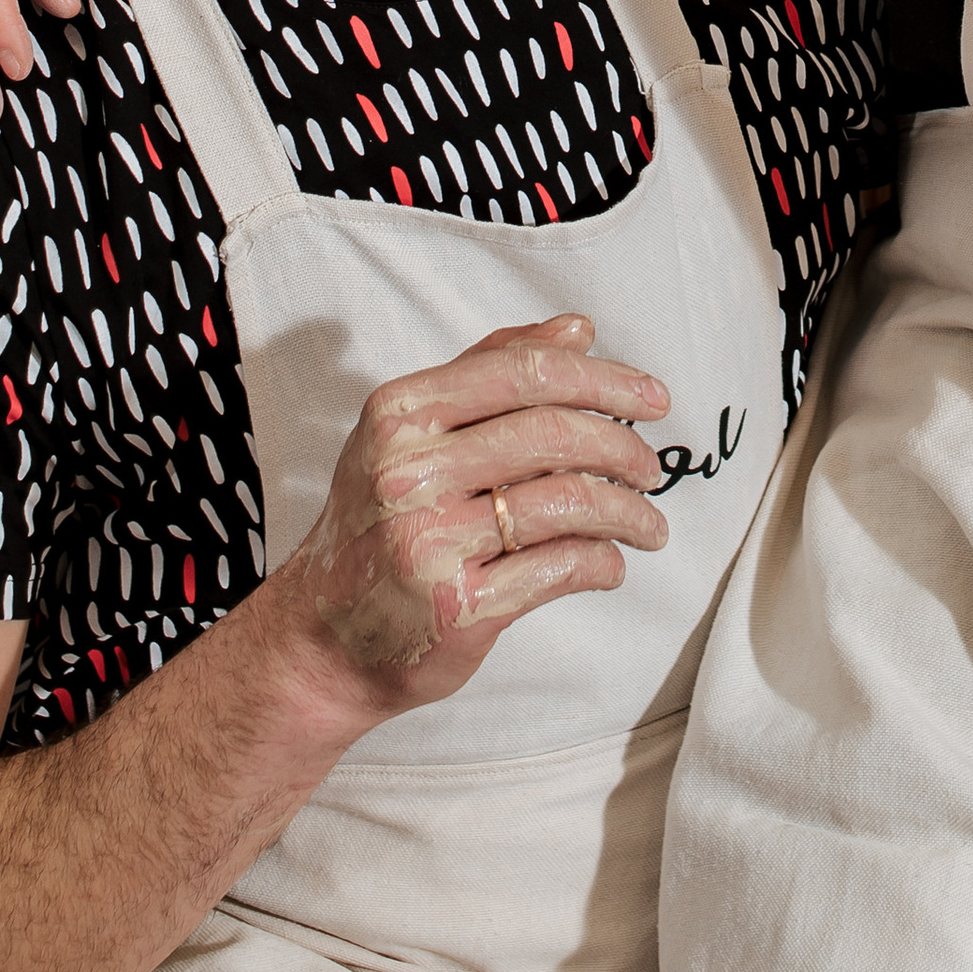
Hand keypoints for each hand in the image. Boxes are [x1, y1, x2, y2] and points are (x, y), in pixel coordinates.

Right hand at [273, 314, 672, 713]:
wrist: (318, 642)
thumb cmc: (375, 528)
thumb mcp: (409, 434)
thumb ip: (490, 370)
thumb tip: (578, 329)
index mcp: (400, 416)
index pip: (523, 372)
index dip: (603, 380)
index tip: (652, 399)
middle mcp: (408, 473)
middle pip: (553, 433)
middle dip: (624, 448)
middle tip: (653, 468)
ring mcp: (430, 541)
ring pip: (567, 502)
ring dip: (628, 513)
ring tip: (649, 525)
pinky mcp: (457, 608)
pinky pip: (560, 568)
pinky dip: (602, 563)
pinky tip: (609, 564)